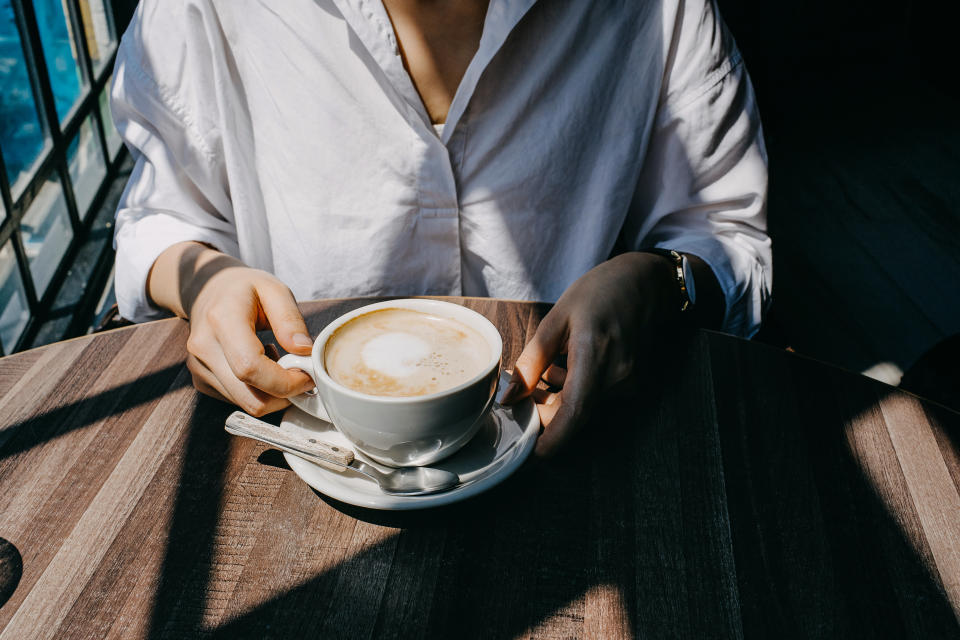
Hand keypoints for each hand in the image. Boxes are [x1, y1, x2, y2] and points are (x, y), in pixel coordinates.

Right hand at [149, 242, 315, 415]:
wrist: (206, 290)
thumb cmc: (244, 289)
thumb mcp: (274, 290)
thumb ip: (290, 320)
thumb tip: (304, 351)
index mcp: (222, 320)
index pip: (250, 368)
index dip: (285, 382)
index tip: (308, 374)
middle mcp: (205, 348)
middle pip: (250, 397)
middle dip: (285, 394)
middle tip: (301, 372)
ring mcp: (200, 367)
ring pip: (247, 404)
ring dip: (273, 393)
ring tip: (279, 361)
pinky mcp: (202, 381)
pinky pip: (238, 401)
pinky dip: (258, 391)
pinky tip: (262, 365)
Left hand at [501, 252, 683, 455]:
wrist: (643, 283)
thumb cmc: (598, 292)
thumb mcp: (556, 320)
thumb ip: (531, 362)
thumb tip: (509, 396)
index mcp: (595, 356)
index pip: (575, 412)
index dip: (553, 439)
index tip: (531, 454)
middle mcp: (617, 376)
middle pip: (575, 412)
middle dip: (546, 411)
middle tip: (523, 394)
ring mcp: (628, 381)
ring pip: (584, 405)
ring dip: (559, 397)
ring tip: (546, 369)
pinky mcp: (632, 382)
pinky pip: (596, 396)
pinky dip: (575, 389)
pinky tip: (567, 366)